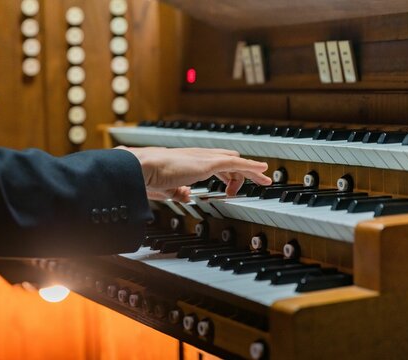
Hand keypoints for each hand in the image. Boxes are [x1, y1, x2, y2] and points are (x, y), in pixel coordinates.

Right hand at [119, 147, 271, 201]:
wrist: (142, 168)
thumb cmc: (148, 178)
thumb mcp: (166, 189)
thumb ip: (178, 192)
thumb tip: (187, 196)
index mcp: (190, 161)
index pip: (214, 164)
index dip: (226, 174)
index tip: (230, 186)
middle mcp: (199, 156)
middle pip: (229, 160)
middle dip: (242, 171)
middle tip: (254, 181)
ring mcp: (204, 158)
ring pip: (236, 161)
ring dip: (251, 171)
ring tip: (264, 180)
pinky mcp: (208, 163)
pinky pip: (236, 163)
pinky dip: (251, 166)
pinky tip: (262, 171)